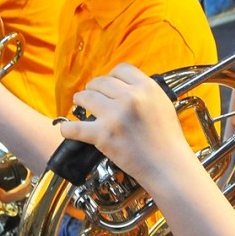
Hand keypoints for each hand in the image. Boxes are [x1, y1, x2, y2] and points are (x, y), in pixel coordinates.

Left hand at [61, 64, 193, 187]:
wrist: (168, 166)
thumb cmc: (168, 140)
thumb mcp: (162, 104)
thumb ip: (144, 92)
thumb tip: (123, 86)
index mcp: (147, 88)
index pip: (121, 69)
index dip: (111, 76)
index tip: (107, 84)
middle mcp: (131, 98)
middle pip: (101, 82)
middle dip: (93, 87)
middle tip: (90, 94)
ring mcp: (115, 116)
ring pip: (86, 97)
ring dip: (80, 100)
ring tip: (79, 103)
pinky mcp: (104, 135)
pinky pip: (75, 128)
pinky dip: (67, 129)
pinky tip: (66, 128)